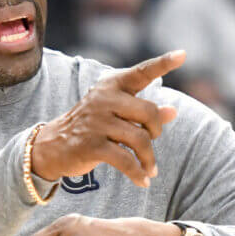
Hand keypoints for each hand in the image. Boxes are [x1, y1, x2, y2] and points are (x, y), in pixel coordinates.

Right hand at [30, 51, 184, 187]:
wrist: (51, 146)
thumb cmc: (91, 127)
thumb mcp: (116, 115)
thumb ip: (144, 112)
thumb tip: (173, 111)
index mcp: (111, 86)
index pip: (141, 72)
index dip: (163, 63)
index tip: (183, 54)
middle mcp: (104, 99)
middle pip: (148, 113)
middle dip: (156, 131)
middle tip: (151, 141)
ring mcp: (97, 122)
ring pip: (140, 139)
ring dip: (149, 159)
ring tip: (150, 169)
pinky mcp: (92, 145)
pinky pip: (126, 161)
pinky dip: (138, 173)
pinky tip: (142, 181)